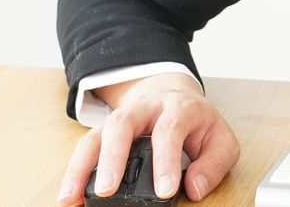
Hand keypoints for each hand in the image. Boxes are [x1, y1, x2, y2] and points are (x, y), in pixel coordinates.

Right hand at [57, 73, 239, 204]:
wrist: (172, 93)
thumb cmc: (197, 122)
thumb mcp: (220, 139)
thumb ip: (214, 163)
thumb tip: (195, 188)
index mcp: (177, 108)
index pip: (170, 131)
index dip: (166, 161)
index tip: (165, 191)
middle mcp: (144, 109)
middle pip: (122, 125)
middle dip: (112, 158)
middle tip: (107, 190)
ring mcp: (120, 118)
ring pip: (96, 135)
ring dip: (81, 167)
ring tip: (72, 198)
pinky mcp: (104, 131)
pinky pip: (86, 148)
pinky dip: (74, 172)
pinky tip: (69, 196)